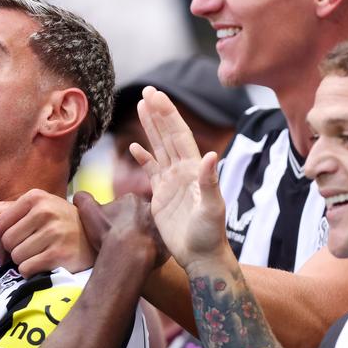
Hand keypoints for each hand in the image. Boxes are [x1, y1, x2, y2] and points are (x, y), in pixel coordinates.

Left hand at [0, 190, 91, 275]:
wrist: (96, 235)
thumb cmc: (60, 221)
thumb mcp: (36, 208)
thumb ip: (6, 211)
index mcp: (35, 197)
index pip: (0, 224)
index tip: (2, 250)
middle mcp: (44, 212)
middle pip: (8, 242)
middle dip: (13, 251)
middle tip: (28, 251)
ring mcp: (53, 233)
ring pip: (17, 257)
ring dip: (23, 262)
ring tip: (39, 255)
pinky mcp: (59, 253)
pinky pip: (27, 269)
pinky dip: (31, 271)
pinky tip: (44, 263)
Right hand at [74, 191, 167, 270]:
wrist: (126, 255)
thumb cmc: (108, 233)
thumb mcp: (88, 212)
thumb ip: (83, 199)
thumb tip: (79, 195)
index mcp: (132, 200)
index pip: (125, 204)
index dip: (117, 215)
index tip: (111, 225)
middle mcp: (149, 210)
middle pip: (139, 214)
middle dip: (132, 223)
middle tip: (121, 236)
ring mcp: (159, 227)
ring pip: (149, 229)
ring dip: (142, 235)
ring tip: (130, 247)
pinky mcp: (166, 244)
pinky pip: (158, 245)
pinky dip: (150, 249)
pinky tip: (139, 255)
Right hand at [129, 87, 228, 266]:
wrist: (201, 256)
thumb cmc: (209, 234)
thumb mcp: (211, 208)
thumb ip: (210, 181)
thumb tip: (211, 155)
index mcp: (194, 169)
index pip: (179, 135)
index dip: (168, 115)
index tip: (157, 97)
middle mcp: (183, 171)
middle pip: (168, 135)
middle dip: (158, 113)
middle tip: (147, 91)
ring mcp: (172, 182)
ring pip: (158, 148)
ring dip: (150, 128)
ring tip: (140, 107)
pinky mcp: (161, 195)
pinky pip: (151, 171)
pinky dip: (143, 158)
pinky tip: (135, 147)